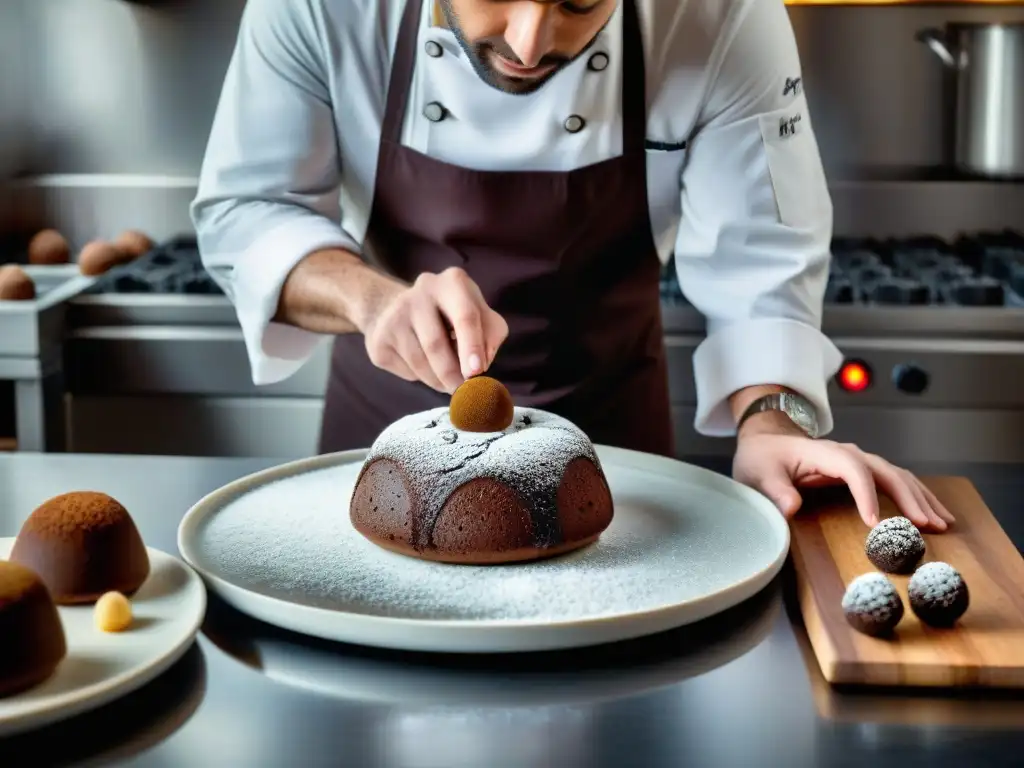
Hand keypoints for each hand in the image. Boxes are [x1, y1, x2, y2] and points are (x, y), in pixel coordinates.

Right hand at [360, 267, 508, 392]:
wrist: (396, 308)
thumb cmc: (452, 315)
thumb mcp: (481, 315)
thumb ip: (490, 336)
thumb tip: (480, 365)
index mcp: (453, 283)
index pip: (465, 316)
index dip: (471, 347)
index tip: (476, 373)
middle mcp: (421, 292)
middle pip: (436, 344)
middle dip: (453, 374)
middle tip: (464, 392)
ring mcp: (395, 314)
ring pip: (419, 362)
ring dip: (438, 381)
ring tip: (448, 383)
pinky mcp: (379, 338)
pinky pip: (405, 370)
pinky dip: (421, 378)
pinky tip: (425, 368)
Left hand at [732, 413, 954, 531]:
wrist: (765, 442)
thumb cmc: (762, 459)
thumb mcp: (758, 475)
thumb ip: (774, 490)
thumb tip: (791, 508)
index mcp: (823, 453)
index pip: (853, 469)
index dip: (866, 494)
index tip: (873, 523)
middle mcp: (847, 453)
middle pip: (885, 471)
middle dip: (908, 498)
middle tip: (927, 526)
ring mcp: (858, 460)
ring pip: (897, 475)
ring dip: (921, 497)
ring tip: (943, 522)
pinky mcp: (862, 470)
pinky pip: (895, 481)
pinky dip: (916, 496)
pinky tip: (933, 512)